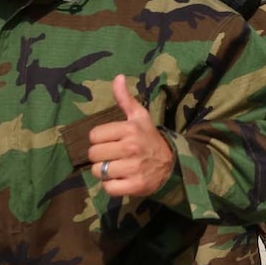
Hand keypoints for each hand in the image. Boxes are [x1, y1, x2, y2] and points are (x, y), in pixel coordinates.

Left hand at [88, 74, 173, 196]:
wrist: (171, 163)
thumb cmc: (149, 138)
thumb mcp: (139, 117)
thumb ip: (125, 98)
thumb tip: (118, 77)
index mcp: (129, 129)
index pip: (94, 136)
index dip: (100, 139)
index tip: (111, 140)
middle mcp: (130, 148)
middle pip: (94, 154)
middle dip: (100, 156)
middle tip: (113, 155)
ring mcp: (133, 168)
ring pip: (99, 172)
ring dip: (105, 172)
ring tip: (117, 167)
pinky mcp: (135, 186)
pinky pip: (109, 188)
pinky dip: (112, 186)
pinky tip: (121, 179)